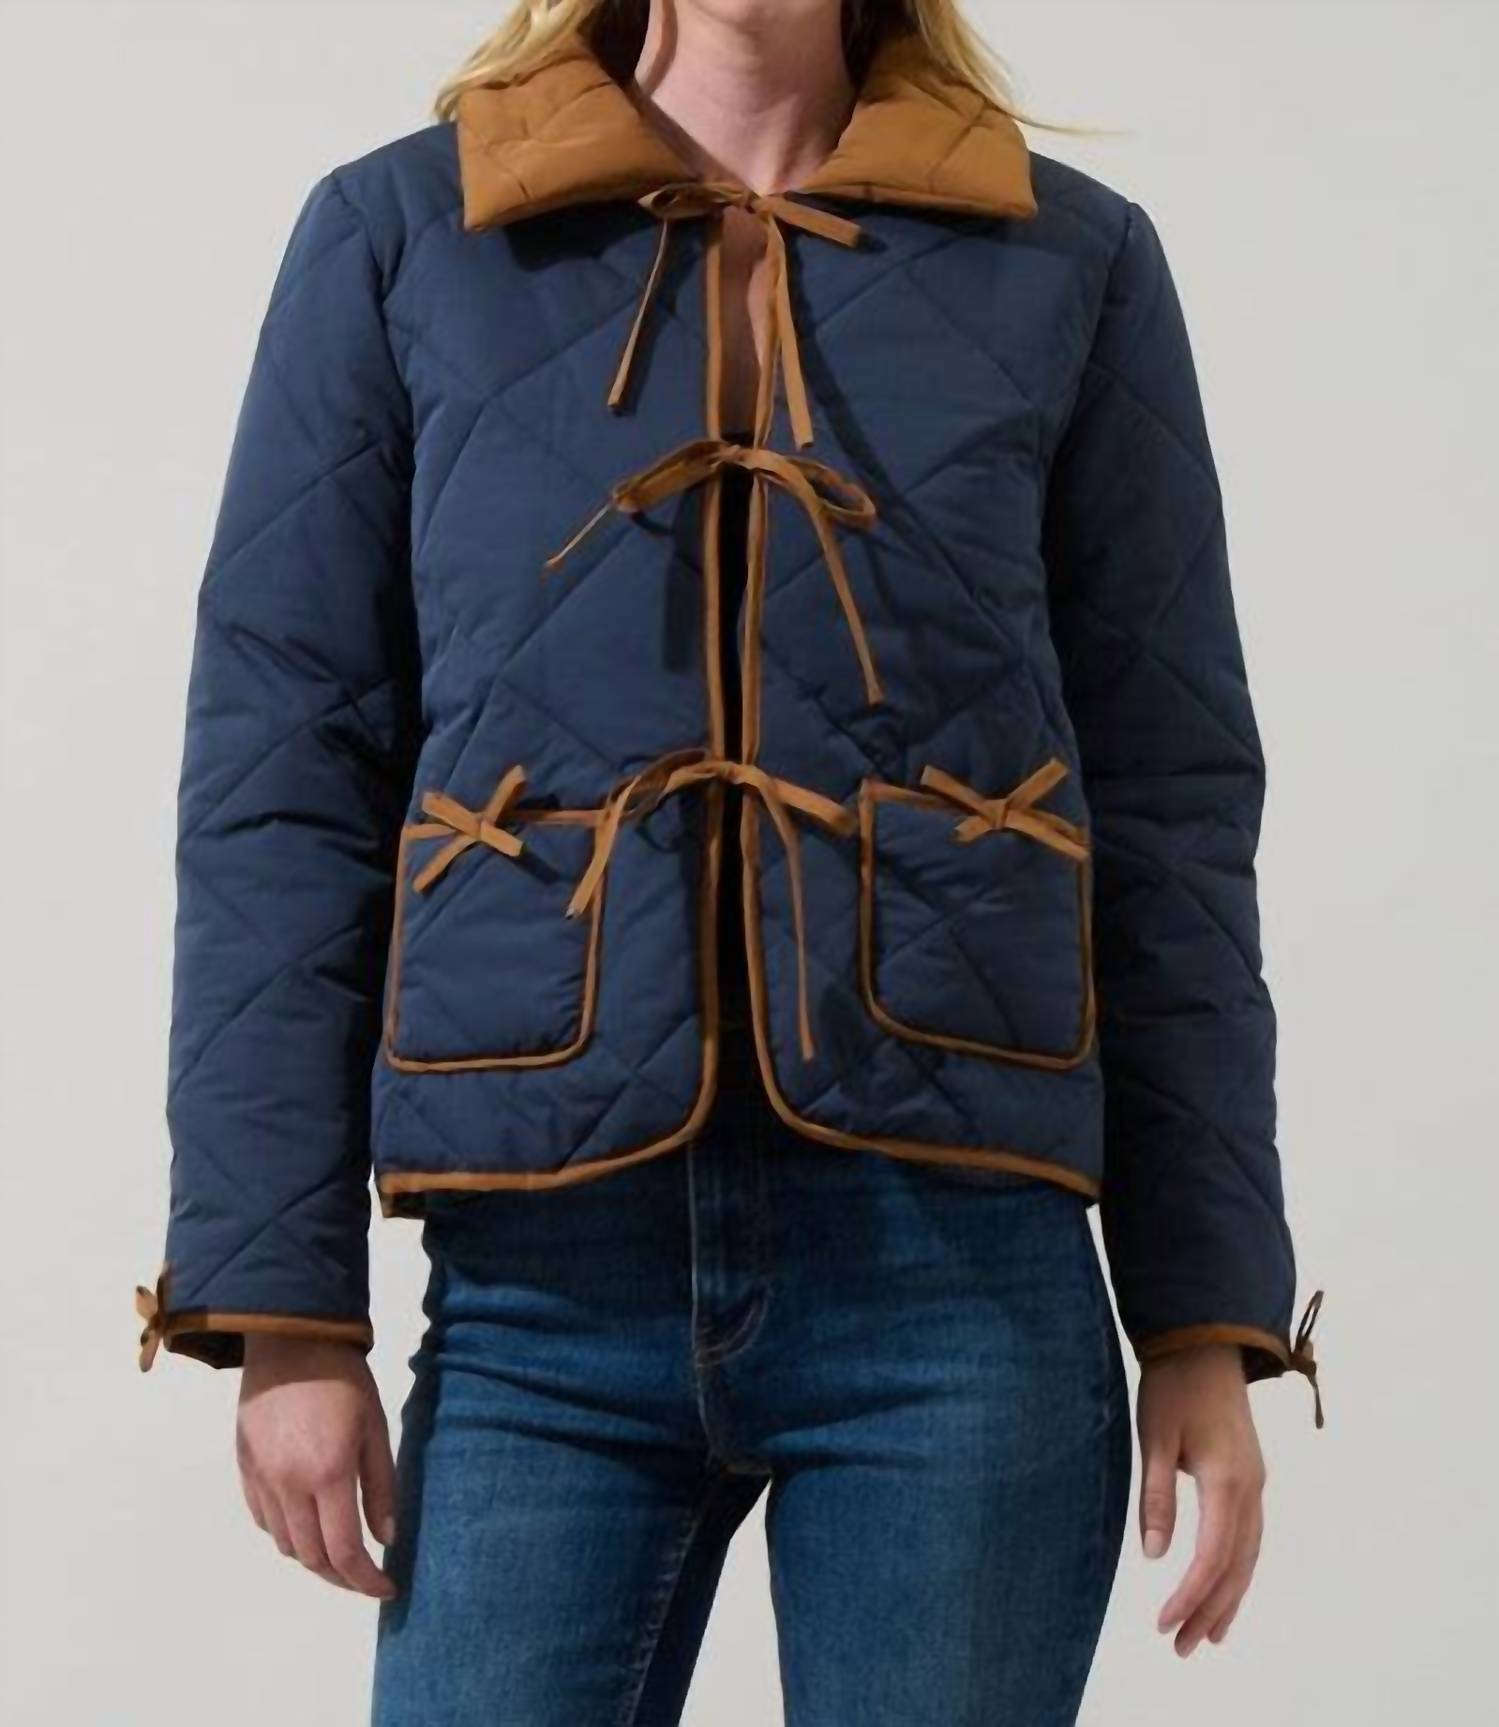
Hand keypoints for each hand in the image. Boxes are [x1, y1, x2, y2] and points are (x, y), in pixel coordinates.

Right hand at [236, 1335, 397, 1599]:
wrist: (290, 1340)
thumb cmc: (343, 1379)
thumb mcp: (375, 1428)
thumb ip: (380, 1486)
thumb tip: (386, 1539)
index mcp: (327, 1473)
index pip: (345, 1550)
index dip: (367, 1579)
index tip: (387, 1588)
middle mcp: (288, 1484)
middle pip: (312, 1557)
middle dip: (342, 1576)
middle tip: (367, 1577)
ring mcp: (261, 1478)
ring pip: (285, 1544)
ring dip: (314, 1558)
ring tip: (341, 1553)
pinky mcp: (244, 1468)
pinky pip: (264, 1520)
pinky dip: (288, 1533)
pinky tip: (308, 1524)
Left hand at [1137, 1344, 1265, 1655]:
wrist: (1203, 1340)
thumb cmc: (1173, 1385)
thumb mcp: (1154, 1438)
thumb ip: (1156, 1497)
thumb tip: (1156, 1556)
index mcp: (1227, 1480)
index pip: (1212, 1556)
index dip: (1188, 1595)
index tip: (1162, 1624)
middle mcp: (1251, 1488)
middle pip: (1236, 1566)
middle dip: (1209, 1609)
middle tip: (1180, 1648)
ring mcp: (1256, 1482)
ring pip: (1248, 1556)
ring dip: (1227, 1597)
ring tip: (1205, 1636)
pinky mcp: (1250, 1475)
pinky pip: (1250, 1537)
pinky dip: (1237, 1570)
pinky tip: (1224, 1588)